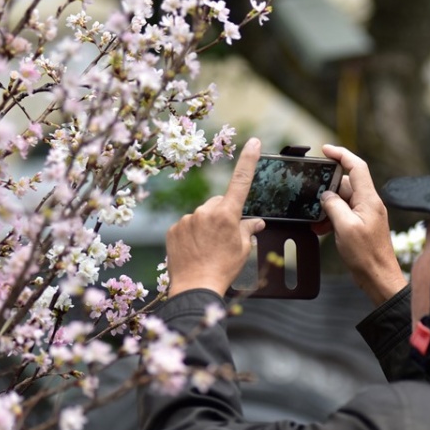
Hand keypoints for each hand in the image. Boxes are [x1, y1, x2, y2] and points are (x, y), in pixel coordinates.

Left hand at [165, 139, 265, 297]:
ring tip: (208, 248)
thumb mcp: (243, 249)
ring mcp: (187, 219)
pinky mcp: (173, 229)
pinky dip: (191, 233)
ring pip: (202, 214)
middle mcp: (205, 211)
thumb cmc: (223, 269)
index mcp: (227, 214)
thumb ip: (248, 230)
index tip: (254, 142)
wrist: (194, 288)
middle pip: (219, 203)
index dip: (249, 160)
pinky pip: (186, 225)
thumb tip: (256, 222)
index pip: (241, 181)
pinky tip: (194, 250)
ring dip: (206, 225)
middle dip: (223, 213)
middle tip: (224, 237)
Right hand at [318, 145, 406, 305]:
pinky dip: (330, 218)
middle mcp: (369, 203)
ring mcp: (365, 214)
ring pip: (342, 200)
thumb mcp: (345, 227)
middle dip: (327, 187)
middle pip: (346, 183)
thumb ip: (334, 206)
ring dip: (326, 207)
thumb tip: (326, 196)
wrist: (378, 278)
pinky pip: (343, 214)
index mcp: (369, 199)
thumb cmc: (366, 255)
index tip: (325, 149)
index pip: (356, 167)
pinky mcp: (361, 225)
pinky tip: (320, 228)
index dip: (341, 154)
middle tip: (311, 193)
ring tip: (314, 218)